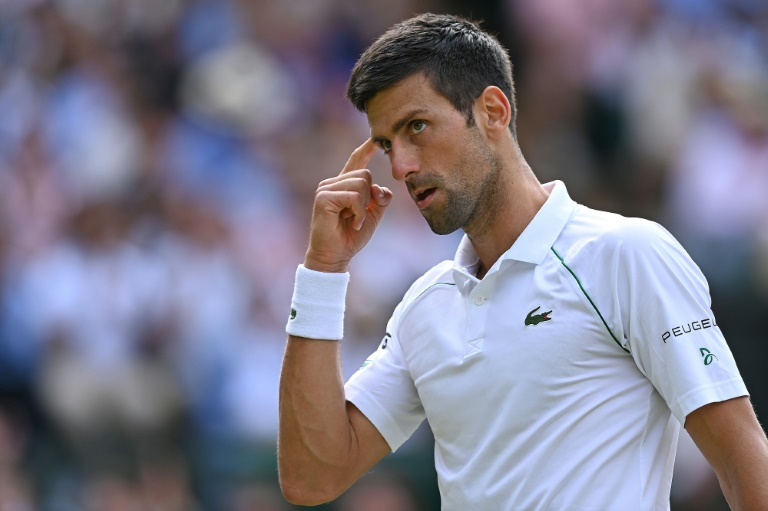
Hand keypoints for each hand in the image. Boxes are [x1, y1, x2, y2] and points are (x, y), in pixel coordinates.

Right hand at [305, 139, 392, 272]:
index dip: (366, 149)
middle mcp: (333, 183)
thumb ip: (380, 199)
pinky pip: (354, 197)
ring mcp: (326, 189)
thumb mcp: (372, 215)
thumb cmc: (351, 236)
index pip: (355, 161)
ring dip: (363, 207)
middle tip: (358, 215)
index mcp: (344, 185)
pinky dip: (359, 213)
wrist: (335, 256)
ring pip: (361, 184)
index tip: (375, 140)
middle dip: (369, 197)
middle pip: (365, 174)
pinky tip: (351, 222)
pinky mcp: (323, 198)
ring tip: (353, 219)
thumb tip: (380, 188)